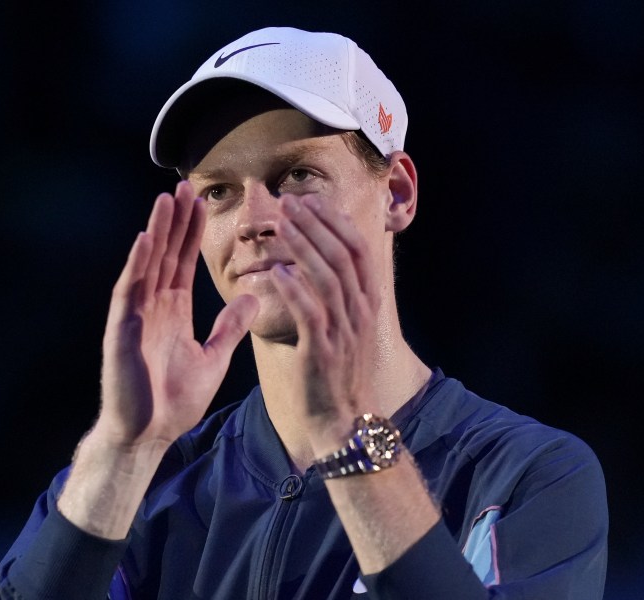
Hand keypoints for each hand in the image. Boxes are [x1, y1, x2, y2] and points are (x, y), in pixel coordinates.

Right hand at [95, 181, 258, 449]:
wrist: (148, 435)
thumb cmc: (175, 401)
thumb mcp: (214, 357)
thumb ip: (230, 326)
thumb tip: (251, 294)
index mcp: (174, 311)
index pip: (184, 262)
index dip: (192, 233)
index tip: (201, 204)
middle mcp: (153, 307)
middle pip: (166, 255)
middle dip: (175, 222)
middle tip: (183, 187)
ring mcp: (135, 316)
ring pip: (147, 265)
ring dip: (156, 232)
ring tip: (165, 199)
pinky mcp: (122, 330)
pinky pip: (130, 292)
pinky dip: (137, 265)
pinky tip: (145, 240)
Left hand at [270, 194, 381, 446]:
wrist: (342, 420)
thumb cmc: (337, 371)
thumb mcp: (346, 326)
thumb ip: (337, 292)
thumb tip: (316, 255)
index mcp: (366, 302)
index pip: (356, 249)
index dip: (334, 221)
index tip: (311, 200)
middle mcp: (360, 312)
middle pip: (342, 256)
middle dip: (316, 224)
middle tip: (289, 201)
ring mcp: (344, 332)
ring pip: (328, 278)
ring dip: (303, 247)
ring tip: (280, 225)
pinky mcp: (324, 352)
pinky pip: (311, 314)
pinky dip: (295, 291)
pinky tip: (277, 272)